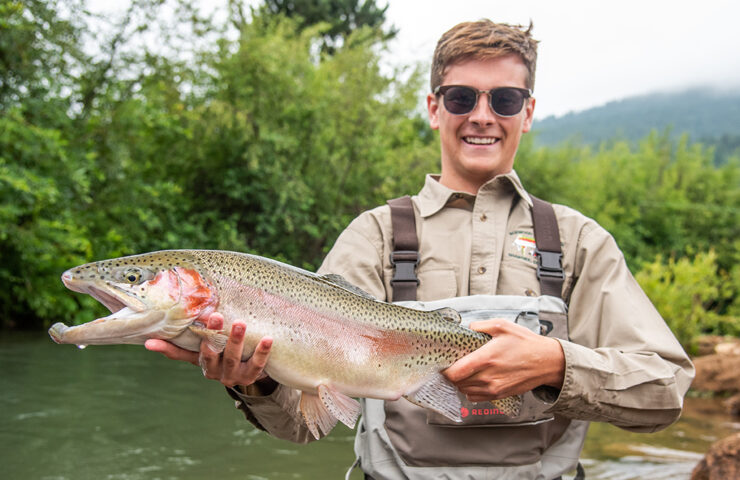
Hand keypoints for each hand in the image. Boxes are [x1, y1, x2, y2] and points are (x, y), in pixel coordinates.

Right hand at [145, 313, 273, 389]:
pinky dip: (262, 352)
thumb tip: (146, 342)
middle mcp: (218, 373)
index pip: (195, 352)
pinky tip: (267, 338)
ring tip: (240, 323)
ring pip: (235, 358)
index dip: (192, 340)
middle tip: (217, 315)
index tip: (197, 320)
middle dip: (216, 335)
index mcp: (204, 365)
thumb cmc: (218, 357)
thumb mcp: (198, 355)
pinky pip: (258, 365)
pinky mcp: (252, 376)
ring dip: (237, 341)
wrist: (246, 375)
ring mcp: (236, 376)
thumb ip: (175, 349)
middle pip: (215, 354)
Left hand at [443, 319, 564, 401]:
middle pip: (457, 383)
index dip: (445, 369)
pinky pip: (475, 397)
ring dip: (460, 382)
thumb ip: (480, 326)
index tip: (445, 362)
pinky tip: (474, 380)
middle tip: (454, 364)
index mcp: (486, 359)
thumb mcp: (502, 326)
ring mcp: (494, 388)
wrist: (546, 362)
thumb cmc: (526, 343)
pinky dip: (470, 390)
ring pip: (464, 391)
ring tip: (464, 371)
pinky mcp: (499, 395)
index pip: (455, 373)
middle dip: (452, 374)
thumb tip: (467, 328)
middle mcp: (488, 377)